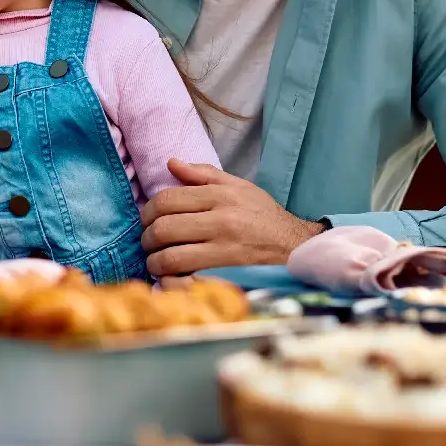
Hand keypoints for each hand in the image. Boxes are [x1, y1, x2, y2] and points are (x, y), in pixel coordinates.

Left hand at [140, 159, 321, 276]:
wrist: (299, 249)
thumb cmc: (265, 218)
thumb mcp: (240, 188)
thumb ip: (204, 174)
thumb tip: (171, 163)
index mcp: (222, 197)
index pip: (166, 200)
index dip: (147, 211)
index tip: (148, 221)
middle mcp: (222, 223)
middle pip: (162, 229)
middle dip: (147, 239)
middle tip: (150, 243)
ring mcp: (226, 252)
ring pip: (169, 258)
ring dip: (154, 262)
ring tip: (157, 262)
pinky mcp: (229, 277)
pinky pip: (186, 283)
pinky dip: (170, 283)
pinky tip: (171, 279)